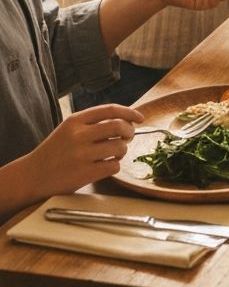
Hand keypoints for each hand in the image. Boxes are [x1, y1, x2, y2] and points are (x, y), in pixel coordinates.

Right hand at [26, 105, 143, 196]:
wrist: (31, 177)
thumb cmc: (55, 152)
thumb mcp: (69, 129)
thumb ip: (93, 123)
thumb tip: (127, 121)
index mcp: (74, 121)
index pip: (110, 110)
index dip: (130, 112)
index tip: (140, 118)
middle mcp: (78, 135)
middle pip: (119, 126)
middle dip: (130, 132)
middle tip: (128, 137)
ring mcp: (81, 155)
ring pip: (120, 146)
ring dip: (123, 150)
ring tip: (114, 154)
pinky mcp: (84, 174)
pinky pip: (114, 166)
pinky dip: (115, 166)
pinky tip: (105, 166)